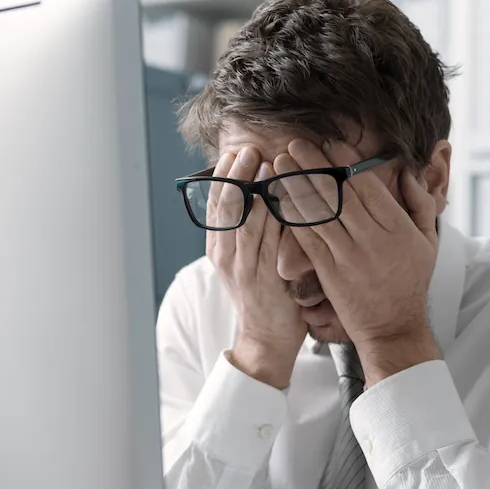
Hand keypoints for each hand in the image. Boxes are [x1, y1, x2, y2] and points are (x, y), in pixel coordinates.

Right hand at [206, 146, 306, 388]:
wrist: (267, 339)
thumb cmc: (266, 296)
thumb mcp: (251, 260)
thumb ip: (255, 230)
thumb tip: (266, 193)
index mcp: (219, 248)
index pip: (216, 204)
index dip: (224, 176)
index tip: (234, 152)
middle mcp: (224, 255)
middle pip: (224, 205)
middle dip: (236, 174)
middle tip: (248, 149)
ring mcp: (240, 267)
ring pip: (241, 219)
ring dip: (252, 188)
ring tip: (263, 162)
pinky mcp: (258, 278)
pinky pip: (262, 241)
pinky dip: (267, 216)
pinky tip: (273, 196)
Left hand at [276, 139, 441, 383]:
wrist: (393, 327)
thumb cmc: (410, 282)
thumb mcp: (428, 241)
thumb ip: (420, 204)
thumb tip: (407, 173)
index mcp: (397, 226)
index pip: (366, 185)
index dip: (344, 162)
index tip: (327, 142)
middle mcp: (372, 238)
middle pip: (339, 193)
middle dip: (314, 165)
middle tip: (295, 143)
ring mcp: (348, 256)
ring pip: (319, 213)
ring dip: (296, 185)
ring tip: (280, 163)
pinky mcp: (329, 273)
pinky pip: (307, 239)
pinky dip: (292, 217)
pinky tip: (278, 199)